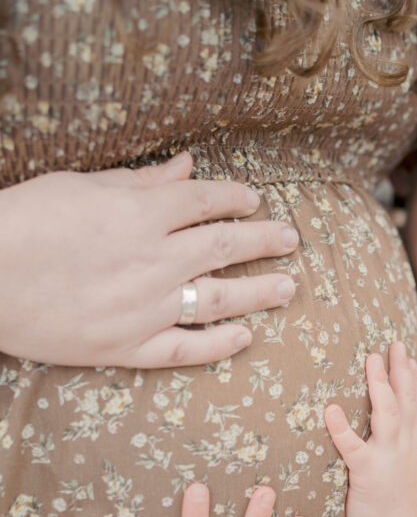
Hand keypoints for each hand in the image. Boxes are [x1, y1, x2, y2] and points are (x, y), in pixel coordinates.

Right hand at [0, 153, 298, 367]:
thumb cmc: (24, 222)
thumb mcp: (80, 185)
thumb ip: (141, 181)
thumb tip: (187, 167)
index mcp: (140, 214)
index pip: (206, 202)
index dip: (237, 199)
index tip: (255, 201)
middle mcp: (154, 260)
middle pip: (225, 247)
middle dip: (264, 241)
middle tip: (291, 240)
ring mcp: (146, 308)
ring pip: (219, 299)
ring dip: (259, 291)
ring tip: (288, 287)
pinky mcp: (130, 347)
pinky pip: (187, 349)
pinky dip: (220, 344)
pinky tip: (246, 337)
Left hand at [324, 341, 416, 516]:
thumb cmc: (390, 512)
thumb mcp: (401, 478)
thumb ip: (397, 454)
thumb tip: (389, 439)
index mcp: (411, 450)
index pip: (416, 408)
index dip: (413, 381)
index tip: (407, 357)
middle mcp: (404, 450)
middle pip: (406, 402)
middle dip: (401, 370)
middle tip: (395, 343)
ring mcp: (388, 460)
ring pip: (386, 415)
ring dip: (379, 385)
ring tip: (370, 360)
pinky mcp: (367, 474)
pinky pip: (352, 448)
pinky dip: (342, 429)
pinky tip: (330, 411)